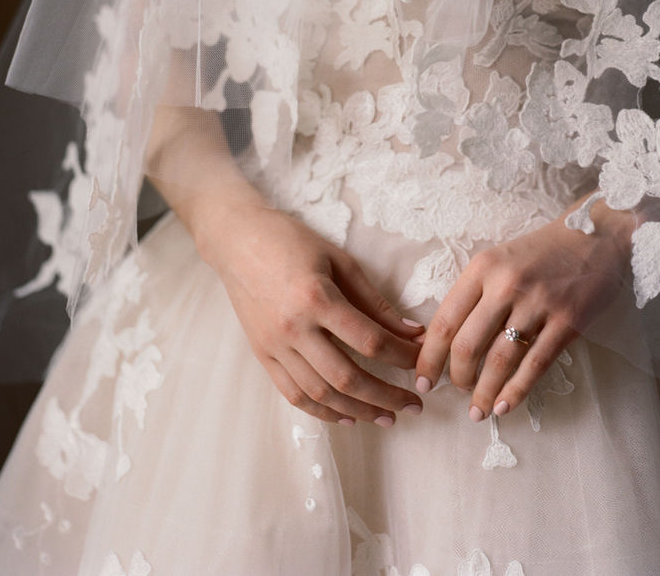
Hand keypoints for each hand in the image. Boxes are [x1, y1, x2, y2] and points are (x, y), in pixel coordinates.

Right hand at [195, 192, 424, 426]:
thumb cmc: (292, 242)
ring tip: (387, 417)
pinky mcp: (262, 355)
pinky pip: (293, 394)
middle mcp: (293, 328)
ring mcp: (274, 346)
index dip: (401, 356)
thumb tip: (411, 332)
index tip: (422, 363)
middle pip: (347, 377)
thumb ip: (375, 301)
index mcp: (316, 298)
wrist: (237, 240)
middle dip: (386, 396)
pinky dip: (322, 411)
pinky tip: (348, 415)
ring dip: (358, 410)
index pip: (369, 340)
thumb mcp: (340, 261)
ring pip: (321, 393)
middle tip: (414, 406)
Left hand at [415, 202, 633, 420]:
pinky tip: (504, 406)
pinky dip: (516, 391)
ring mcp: (539, 304)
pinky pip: (535, 365)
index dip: (429, 357)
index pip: (445, 320)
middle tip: (456, 392)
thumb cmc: (541, 252)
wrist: (595, 236)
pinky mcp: (568, 321)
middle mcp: (506, 285)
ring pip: (500, 360)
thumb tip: (443, 340)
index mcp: (483, 268)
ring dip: (484, 392)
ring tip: (477, 411)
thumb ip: (474, 293)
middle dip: (456, 378)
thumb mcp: (499, 260)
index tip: (422, 379)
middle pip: (468, 345)